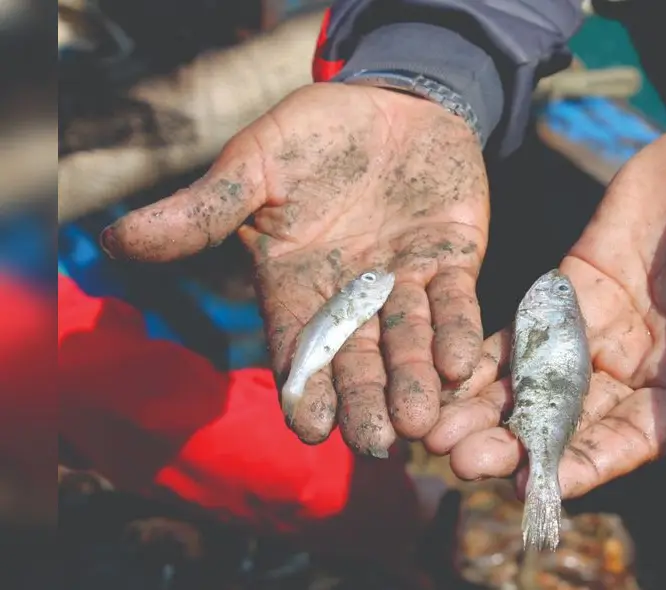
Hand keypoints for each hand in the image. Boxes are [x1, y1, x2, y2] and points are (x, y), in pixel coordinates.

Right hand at [99, 83, 489, 454]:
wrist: (391, 101)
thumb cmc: (314, 134)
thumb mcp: (256, 165)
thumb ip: (205, 209)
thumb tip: (116, 241)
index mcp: (298, 283)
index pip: (298, 345)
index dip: (303, 385)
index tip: (308, 427)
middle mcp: (354, 295)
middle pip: (357, 359)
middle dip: (364, 401)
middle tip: (375, 443)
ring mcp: (405, 283)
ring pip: (409, 342)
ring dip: (414, 381)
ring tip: (417, 420)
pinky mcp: (453, 262)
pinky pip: (455, 304)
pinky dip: (457, 334)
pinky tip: (461, 366)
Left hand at [424, 112, 665, 497]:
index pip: (635, 437)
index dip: (587, 463)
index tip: (537, 485)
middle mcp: (637, 372)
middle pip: (570, 421)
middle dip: (516, 444)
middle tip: (461, 461)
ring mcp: (597, 334)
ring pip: (535, 384)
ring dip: (486, 411)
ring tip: (433, 433)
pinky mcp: (567, 294)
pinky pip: (521, 331)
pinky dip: (483, 357)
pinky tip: (438, 373)